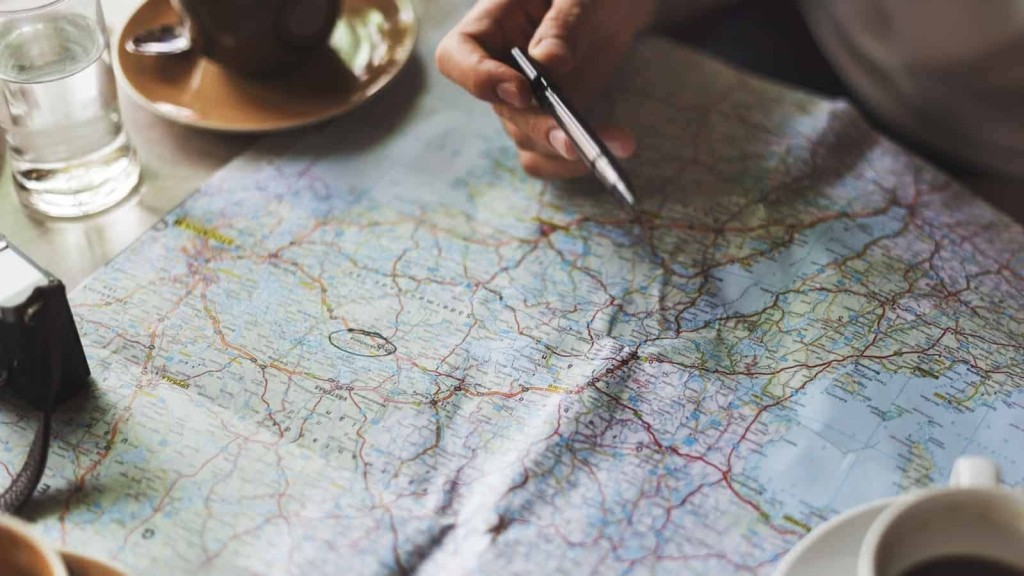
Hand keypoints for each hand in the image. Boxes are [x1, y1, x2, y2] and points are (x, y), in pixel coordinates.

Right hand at [435, 0, 655, 178]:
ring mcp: (522, 102)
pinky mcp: (549, 122)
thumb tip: (549, 63)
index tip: (520, 90)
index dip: (479, 80)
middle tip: (574, 139)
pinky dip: (577, 162)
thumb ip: (563, 23)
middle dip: (540, 128)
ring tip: (617, 143)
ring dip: (567, 151)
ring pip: (528, 141)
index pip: (457, 58)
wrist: (613, 7)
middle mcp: (498, 70)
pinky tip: (615, 147)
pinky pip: (549, 155)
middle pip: (504, 111)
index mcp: (490, 26)